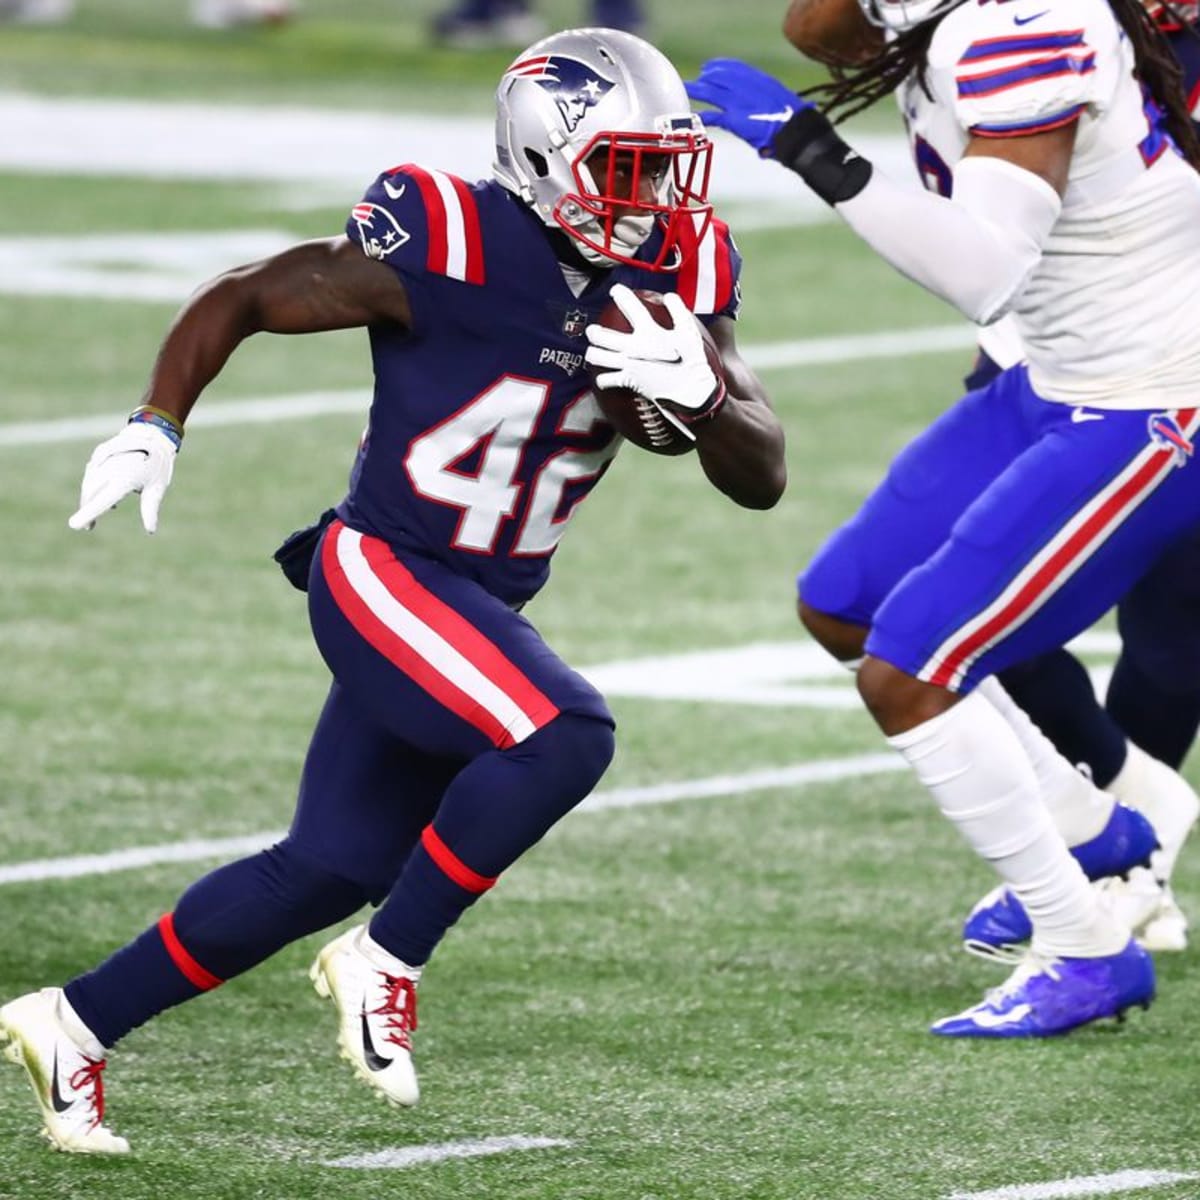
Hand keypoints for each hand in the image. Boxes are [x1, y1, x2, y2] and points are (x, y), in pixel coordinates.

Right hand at [68, 421, 178, 533]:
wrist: (153, 433)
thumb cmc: (158, 464)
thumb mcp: (157, 488)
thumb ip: (150, 510)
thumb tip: (150, 530)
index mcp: (125, 478)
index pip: (103, 500)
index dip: (88, 513)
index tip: (74, 525)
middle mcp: (110, 468)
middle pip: (91, 493)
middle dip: (86, 509)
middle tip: (88, 526)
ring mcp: (103, 459)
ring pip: (89, 483)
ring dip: (88, 498)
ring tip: (92, 515)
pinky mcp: (100, 453)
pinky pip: (92, 472)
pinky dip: (92, 485)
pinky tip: (99, 495)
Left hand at [585, 285, 724, 422]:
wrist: (689, 390)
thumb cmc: (690, 361)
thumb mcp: (688, 331)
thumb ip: (678, 310)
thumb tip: (669, 296)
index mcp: (648, 332)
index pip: (630, 307)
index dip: (620, 294)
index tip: (615, 290)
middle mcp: (633, 347)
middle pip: (600, 336)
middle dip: (593, 331)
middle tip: (593, 330)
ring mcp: (628, 365)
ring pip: (597, 357)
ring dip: (593, 353)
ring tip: (593, 351)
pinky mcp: (628, 381)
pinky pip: (606, 380)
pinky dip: (603, 379)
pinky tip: (604, 377)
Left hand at [684, 58, 814, 156]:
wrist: (796, 131)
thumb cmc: (792, 119)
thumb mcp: (780, 99)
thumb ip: (765, 97)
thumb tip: (758, 103)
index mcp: (761, 80)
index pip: (736, 68)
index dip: (721, 66)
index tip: (711, 65)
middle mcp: (748, 87)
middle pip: (721, 77)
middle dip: (707, 77)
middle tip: (698, 78)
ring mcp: (740, 102)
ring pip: (713, 92)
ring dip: (698, 90)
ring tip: (687, 89)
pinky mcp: (735, 120)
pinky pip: (714, 116)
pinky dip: (704, 116)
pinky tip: (696, 117)